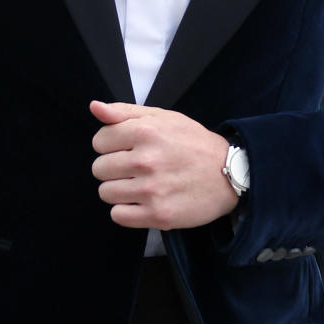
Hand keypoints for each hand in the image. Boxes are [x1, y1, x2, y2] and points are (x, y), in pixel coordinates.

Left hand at [90, 101, 237, 230]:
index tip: (127, 148)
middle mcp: (147, 160)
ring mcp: (152, 190)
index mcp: (146, 132)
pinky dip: (126, 210)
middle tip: (136, 168)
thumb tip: (95, 107)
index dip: (111, 145)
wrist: (229, 173)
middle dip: (113, 168)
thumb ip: (125, 112)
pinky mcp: (158, 215)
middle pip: (99, 169)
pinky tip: (142, 201)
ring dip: (118, 190)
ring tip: (139, 185)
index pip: (99, 141)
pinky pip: (118, 215)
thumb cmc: (193, 143)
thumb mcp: (163, 117)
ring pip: (105, 193)